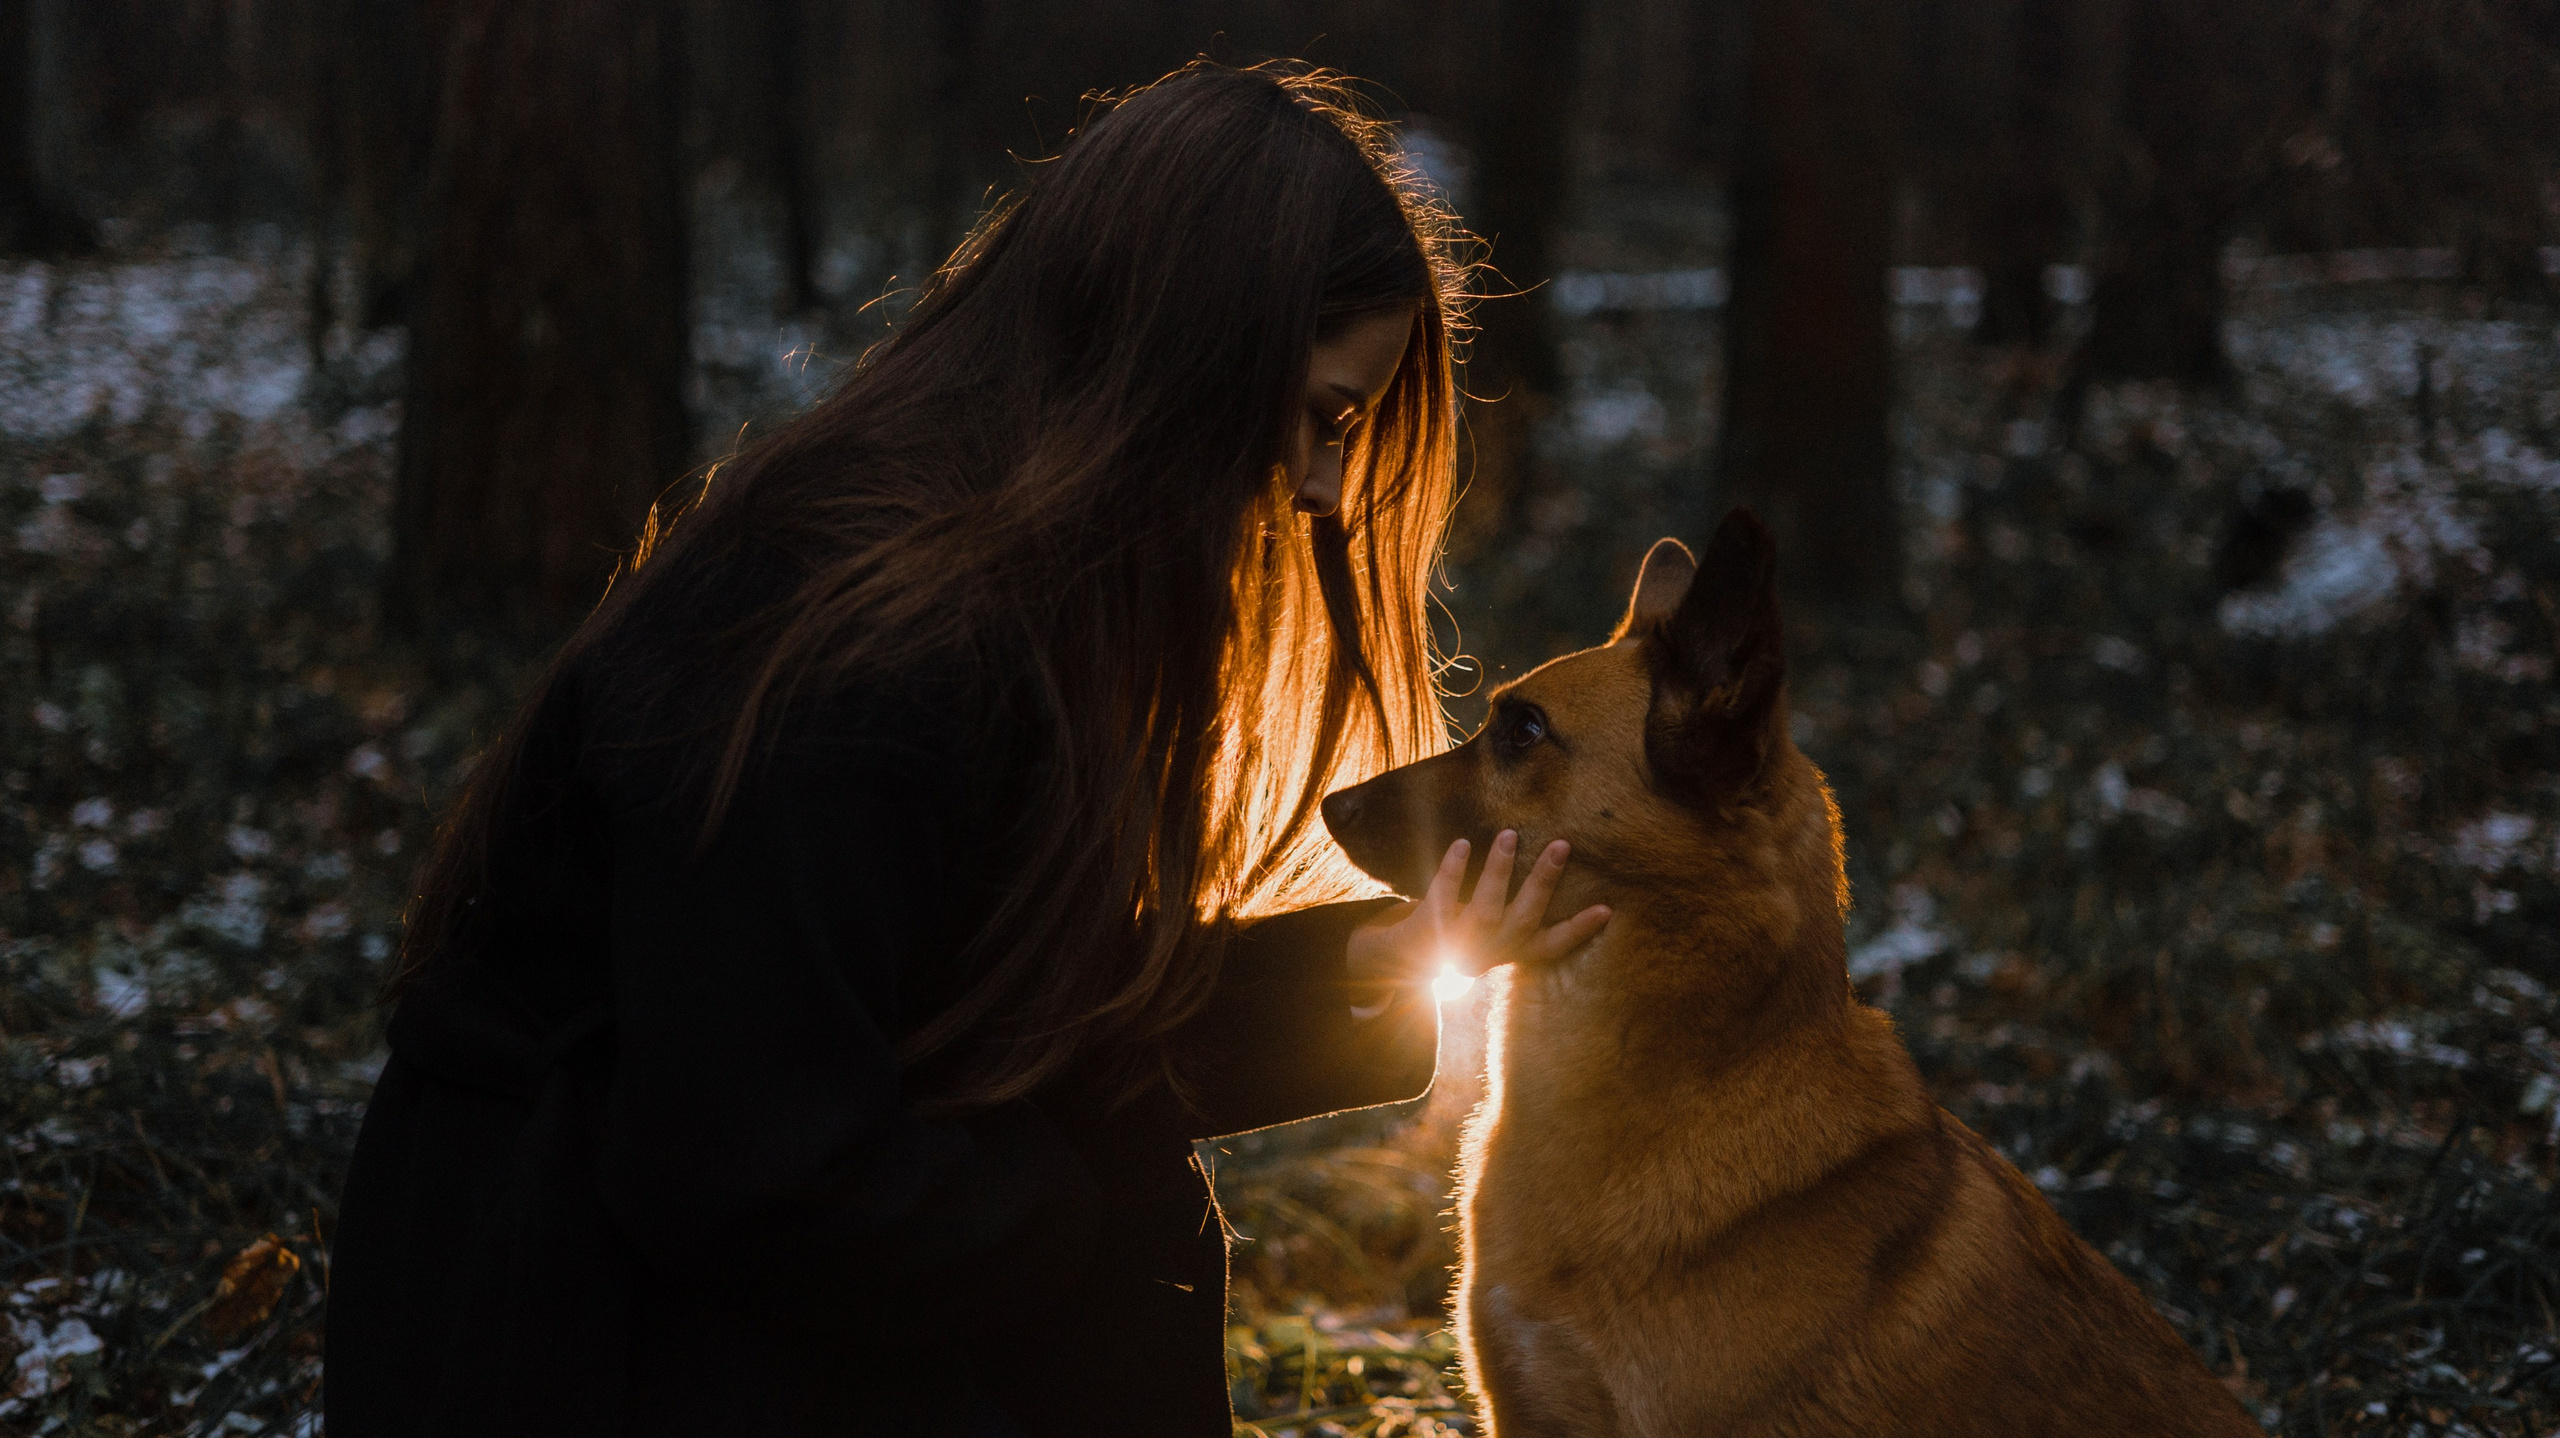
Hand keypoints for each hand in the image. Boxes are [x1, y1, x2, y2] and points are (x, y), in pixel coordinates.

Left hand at [1344, 830, 1611, 989]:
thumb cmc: (1465, 932)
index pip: (1553, 945)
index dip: (1580, 930)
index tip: (1607, 909)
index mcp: (1513, 951)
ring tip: (1509, 834)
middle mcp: (1490, 950)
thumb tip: (1562, 858)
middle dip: (1543, 883)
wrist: (1402, 961)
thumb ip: (1522, 908)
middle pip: (1523, 919)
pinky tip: (1461, 843)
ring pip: (1485, 910)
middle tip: (1562, 844)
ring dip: (1498, 872)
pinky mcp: (1426, 934)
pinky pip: (1440, 900)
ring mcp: (1458, 944)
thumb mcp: (1497, 930)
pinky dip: (1452, 872)